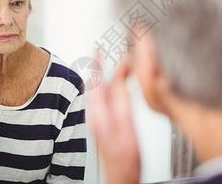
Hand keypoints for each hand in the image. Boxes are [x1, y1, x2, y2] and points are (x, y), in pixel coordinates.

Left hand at [89, 58, 140, 183]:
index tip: (95, 49)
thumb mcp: (127, 129)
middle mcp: (95, 116)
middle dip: (102, 68)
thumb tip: (119, 82)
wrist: (120, 178)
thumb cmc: (125, 160)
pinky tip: (117, 86)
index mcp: (99, 115)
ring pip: (101, 92)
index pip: (94, 83)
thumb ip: (123, 105)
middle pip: (97, 86)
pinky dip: (111, 88)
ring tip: (117, 67)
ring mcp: (99, 121)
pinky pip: (105, 100)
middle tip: (109, 55)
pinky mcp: (104, 125)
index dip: (95, 65)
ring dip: (108, 78)